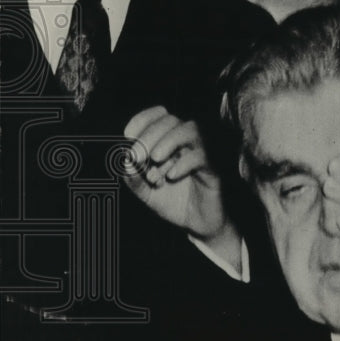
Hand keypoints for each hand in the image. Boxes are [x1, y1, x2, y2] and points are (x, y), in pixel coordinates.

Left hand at [123, 105, 232, 245]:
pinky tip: (172, 176)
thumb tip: (125, 161)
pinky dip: (183, 163)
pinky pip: (202, 156)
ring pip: (190, 130)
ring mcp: (202, 153)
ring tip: (156, 159)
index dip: (143, 120)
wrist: (196, 224)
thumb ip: (133, 179)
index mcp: (169, 142)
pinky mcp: (214, 168)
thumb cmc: (173, 202)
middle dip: (150, 135)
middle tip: (137, 156)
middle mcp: (186, 143)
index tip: (127, 135)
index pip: (159, 116)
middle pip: (172, 121)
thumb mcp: (145, 193)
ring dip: (169, 142)